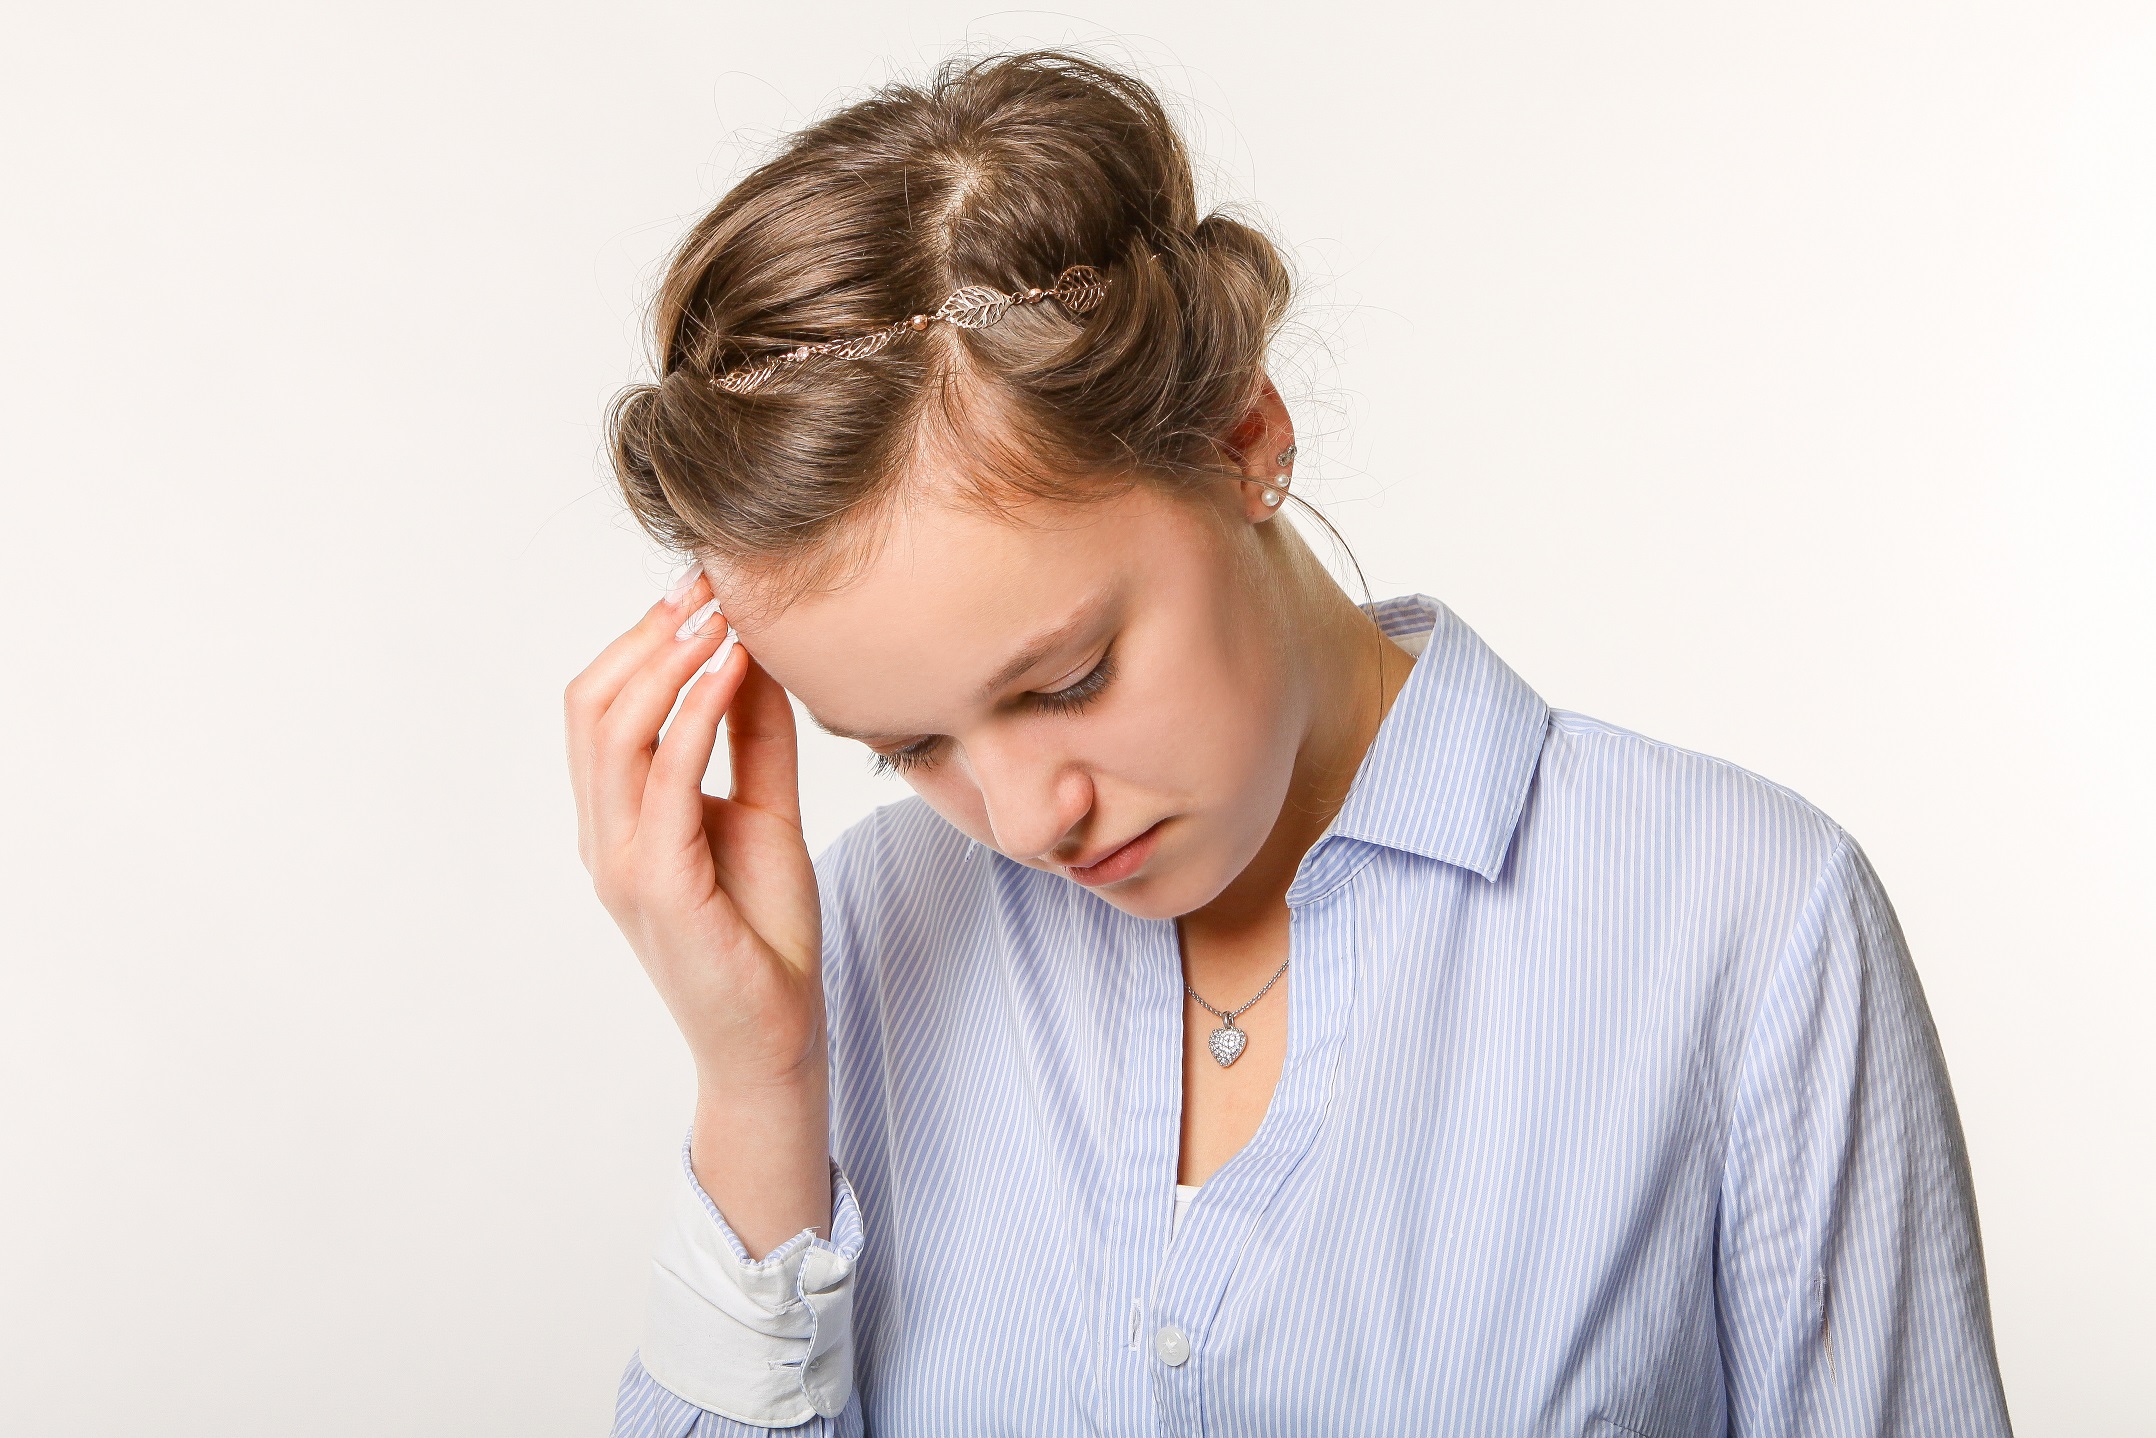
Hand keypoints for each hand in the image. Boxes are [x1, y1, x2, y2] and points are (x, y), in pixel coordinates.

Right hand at [566, 569, 831, 1253]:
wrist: (774, 1038)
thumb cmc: (764, 932)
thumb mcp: (764, 810)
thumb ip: (754, 739)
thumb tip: (758, 654)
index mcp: (618, 818)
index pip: (601, 706)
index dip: (644, 637)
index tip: (703, 586)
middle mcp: (604, 835)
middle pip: (590, 705)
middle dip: (648, 634)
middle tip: (708, 585)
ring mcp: (621, 861)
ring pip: (613, 730)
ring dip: (668, 659)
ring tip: (721, 615)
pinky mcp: (657, 887)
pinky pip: (664, 780)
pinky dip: (696, 712)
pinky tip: (734, 671)